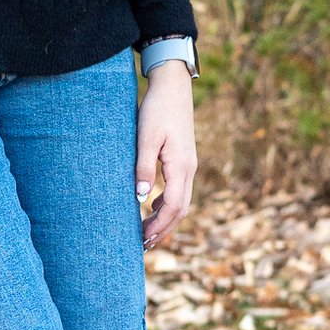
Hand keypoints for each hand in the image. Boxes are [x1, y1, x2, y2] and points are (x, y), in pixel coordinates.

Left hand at [136, 60, 196, 249]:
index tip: (142, 239)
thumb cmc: (157, 109)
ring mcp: (188, 163)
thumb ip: (144, 167)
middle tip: (144, 244)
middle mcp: (189, 168)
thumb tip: (140, 198)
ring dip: (166, 218)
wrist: (173, 86)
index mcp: (181, 166)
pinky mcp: (183, 158)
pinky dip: (167, 202)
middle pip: (181, 209)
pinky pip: (179, 188)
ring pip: (181, 200)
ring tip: (147, 231)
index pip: (173, 206)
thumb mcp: (146, 138)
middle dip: (164, 228)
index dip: (159, 225)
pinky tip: (152, 205)